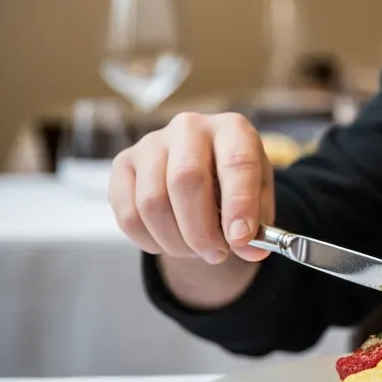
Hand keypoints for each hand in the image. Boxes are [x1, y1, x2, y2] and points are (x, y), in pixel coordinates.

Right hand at [108, 112, 273, 264]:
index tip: (240, 239)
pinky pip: (128, 215)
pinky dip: (151, 241)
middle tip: (216, 254)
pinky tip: (170, 242)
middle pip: (186, 181)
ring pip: (153, 202)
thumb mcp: (258, 198)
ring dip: (176, 241)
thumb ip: (258, 224)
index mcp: (232, 129)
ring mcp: (151, 143)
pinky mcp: (123, 164)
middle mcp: (189, 127)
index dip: (239, 204)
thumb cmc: (233, 183)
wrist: (201, 173)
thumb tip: (251, 251)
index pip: (236, 162)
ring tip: (196, 250)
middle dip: (202, 230)